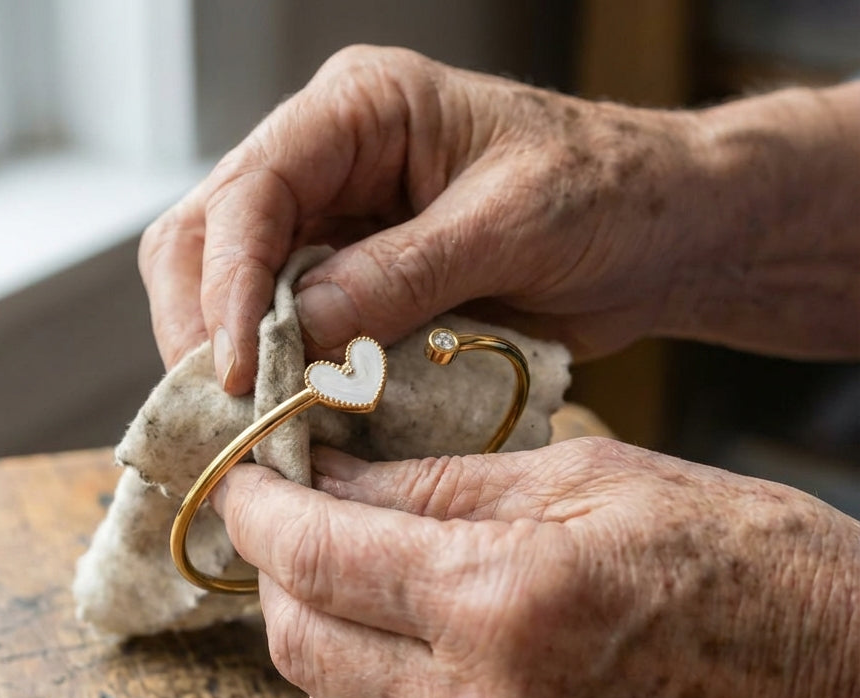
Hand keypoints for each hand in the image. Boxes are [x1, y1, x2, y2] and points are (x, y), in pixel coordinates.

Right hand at [139, 46, 859, 392]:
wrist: (658, 234)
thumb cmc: (608, 195)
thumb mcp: (513, 224)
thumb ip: (404, 273)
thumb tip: (299, 329)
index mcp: (360, 111)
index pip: (252, 191)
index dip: (227, 285)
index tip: (235, 372)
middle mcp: (327, 160)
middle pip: (206, 235)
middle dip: (201, 325)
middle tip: (222, 411)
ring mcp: (332, 224)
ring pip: (228, 286)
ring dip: (228, 356)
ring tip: (245, 424)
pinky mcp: (350, 282)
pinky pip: (282, 327)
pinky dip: (277, 375)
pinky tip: (286, 415)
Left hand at [212, 440, 859, 697]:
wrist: (850, 690)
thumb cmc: (740, 558)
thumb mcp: (588, 480)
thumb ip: (438, 485)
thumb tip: (330, 478)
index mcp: (509, 599)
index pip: (319, 556)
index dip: (260, 511)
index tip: (245, 483)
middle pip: (301, 646)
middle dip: (277, 577)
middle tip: (293, 526)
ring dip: (322, 646)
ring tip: (357, 590)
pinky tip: (418, 658)